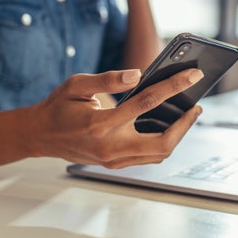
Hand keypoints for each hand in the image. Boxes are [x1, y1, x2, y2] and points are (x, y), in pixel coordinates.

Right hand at [26, 68, 203, 167]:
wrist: (41, 135)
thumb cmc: (59, 107)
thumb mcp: (77, 84)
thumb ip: (108, 79)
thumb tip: (138, 74)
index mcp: (101, 123)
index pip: (147, 103)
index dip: (174, 87)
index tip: (192, 76)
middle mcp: (110, 146)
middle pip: (162, 142)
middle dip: (185, 124)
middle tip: (196, 106)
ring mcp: (113, 159)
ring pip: (158, 154)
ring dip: (178, 135)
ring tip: (187, 114)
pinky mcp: (115, 163)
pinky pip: (148, 157)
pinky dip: (164, 142)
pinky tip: (170, 125)